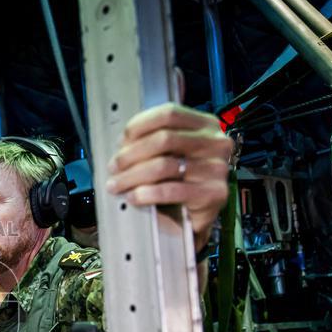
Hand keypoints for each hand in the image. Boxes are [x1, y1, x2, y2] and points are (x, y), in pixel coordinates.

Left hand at [107, 103, 231, 249]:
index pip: (169, 114)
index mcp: (205, 125)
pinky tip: (133, 197)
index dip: (139, 125)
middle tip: (113, 167)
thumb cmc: (179, 182)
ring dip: (132, 176)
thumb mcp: (170, 154)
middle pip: (164, 139)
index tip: (121, 141)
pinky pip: (171, 190)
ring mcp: (217, 168)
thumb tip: (123, 142)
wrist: (194, 217)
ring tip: (116, 185)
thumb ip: (153, 142)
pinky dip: (146, 193)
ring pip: (164, 166)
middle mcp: (215, 143)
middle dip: (131, 154)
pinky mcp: (214, 193)